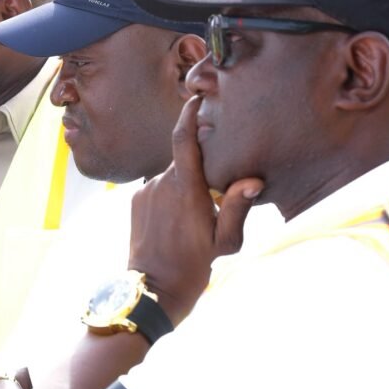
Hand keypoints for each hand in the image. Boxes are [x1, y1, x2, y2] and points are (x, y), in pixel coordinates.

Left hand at [127, 95, 262, 323]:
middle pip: (184, 160)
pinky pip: (157, 189)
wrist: (152, 290)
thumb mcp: (224, 242)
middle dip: (200, 169)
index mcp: (185, 189)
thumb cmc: (193, 267)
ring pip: (171, 176)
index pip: (183, 139)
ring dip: (185, 187)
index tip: (196, 98)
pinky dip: (170, 197)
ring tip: (194, 218)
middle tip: (215, 195)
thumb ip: (238, 208)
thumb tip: (252, 181)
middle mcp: (161, 183)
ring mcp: (145, 192)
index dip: (189, 114)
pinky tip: (176, 223)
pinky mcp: (135, 201)